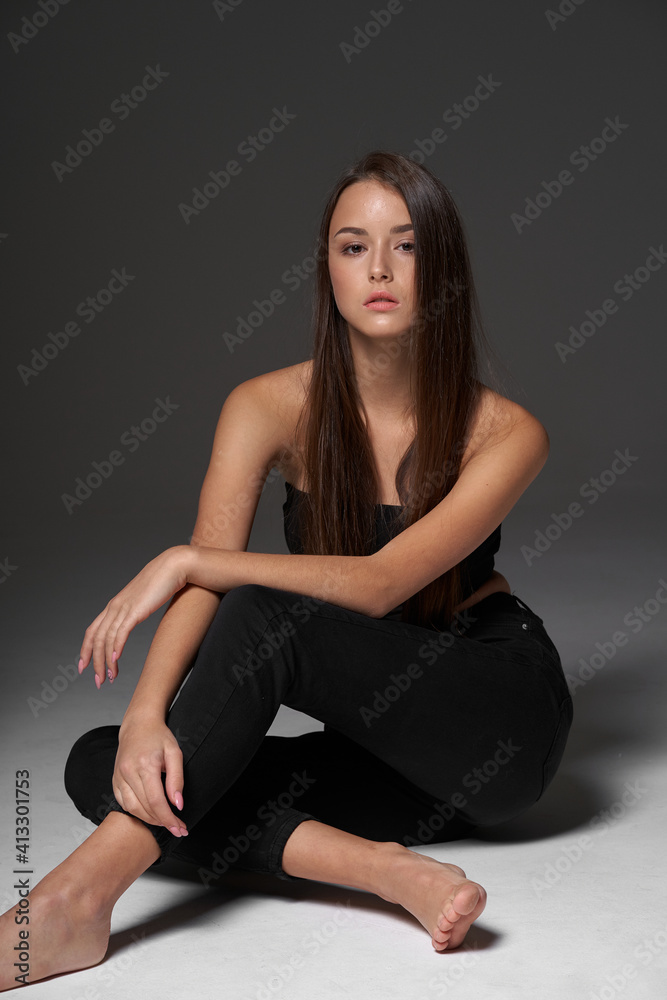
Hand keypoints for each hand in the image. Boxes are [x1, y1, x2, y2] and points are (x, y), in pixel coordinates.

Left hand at [79, 545, 190, 687]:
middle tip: (98, 682)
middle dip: (94, 662)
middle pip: (96, 638)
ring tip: (110, 678)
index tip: (84, 667)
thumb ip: (137, 609)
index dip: (86, 649)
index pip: (93, 630)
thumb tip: (137, 619)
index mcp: (115, 605)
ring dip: (106, 661)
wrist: (174, 566)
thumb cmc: (163, 582)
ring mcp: (124, 608)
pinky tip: (115, 660)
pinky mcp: (135, 610)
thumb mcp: (144, 599)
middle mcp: (115, 606)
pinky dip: (116, 648)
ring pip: (107, 639)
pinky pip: (121, 632)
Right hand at [113, 716, 187, 835]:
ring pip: (133, 809)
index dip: (168, 819)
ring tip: (165, 822)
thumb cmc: (158, 737)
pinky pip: (124, 803)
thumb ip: (177, 779)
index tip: (180, 828)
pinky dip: (137, 812)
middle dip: (163, 822)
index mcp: (145, 765)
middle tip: (178, 828)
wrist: (138, 725)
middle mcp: (128, 772)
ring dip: (150, 820)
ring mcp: (119, 777)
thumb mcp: (174, 753)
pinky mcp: (115, 780)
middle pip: (145, 808)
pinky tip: (149, 814)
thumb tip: (178, 804)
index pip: (156, 801)